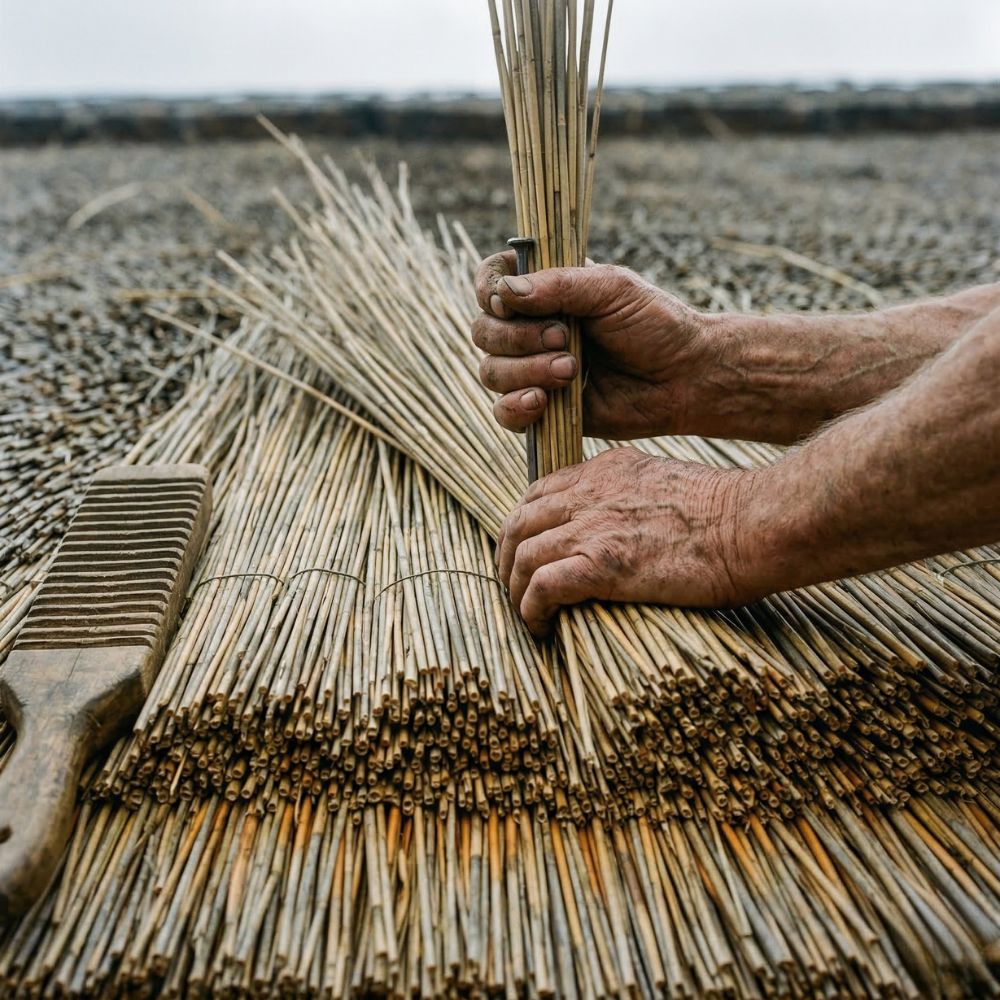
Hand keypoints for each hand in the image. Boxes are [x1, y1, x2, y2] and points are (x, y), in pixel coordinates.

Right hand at [472, 252, 708, 438]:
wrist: (685, 377)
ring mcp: (533, 370)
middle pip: (483, 332)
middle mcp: (531, 329)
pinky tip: (543, 401)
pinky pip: (503, 413)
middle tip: (565, 338)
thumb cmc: (656, 325)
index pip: (490, 281)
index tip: (508, 302)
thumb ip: (558, 285)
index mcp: (545, 290)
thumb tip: (505, 293)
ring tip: (571, 371)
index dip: (488, 291)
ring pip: (490, 372)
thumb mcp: (612, 289)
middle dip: (517, 338)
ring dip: (525, 371)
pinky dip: (515, 407)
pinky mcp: (542, 410)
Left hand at [496, 448, 761, 634]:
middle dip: (507, 556)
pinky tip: (542, 627)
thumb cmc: (729, 514)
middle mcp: (590, 493)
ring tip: (527, 615)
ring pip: (523, 555)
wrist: (753, 524)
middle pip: (519, 521)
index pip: (540, 491)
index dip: (524, 524)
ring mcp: (593, 527)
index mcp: (606, 470)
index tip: (528, 551)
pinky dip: (532, 610)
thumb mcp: (668, 483)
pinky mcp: (602, 565)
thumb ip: (634, 496)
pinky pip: (543, 587)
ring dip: (516, 590)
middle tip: (515, 587)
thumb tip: (626, 529)